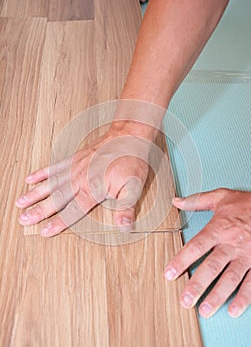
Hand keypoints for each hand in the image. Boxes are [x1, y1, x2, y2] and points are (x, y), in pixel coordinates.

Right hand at [16, 125, 151, 236]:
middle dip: (39, 210)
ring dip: (35, 193)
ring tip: (21, 202)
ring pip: (52, 182)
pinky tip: (31, 177)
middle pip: (57, 198)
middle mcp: (81, 178)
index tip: (45, 231)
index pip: (73, 210)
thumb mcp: (135, 187)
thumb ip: (126, 207)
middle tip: (24, 219)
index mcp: (94, 188)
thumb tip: (124, 226)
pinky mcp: (75, 158)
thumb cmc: (131, 161)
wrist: (128, 136)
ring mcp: (76, 167)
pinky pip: (55, 166)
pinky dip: (43, 172)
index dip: (59, 222)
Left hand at [165, 188, 250, 317]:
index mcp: (219, 228)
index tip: (169, 273)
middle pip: (212, 266)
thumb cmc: (246, 204)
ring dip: (218, 295)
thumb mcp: (221, 197)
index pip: (197, 246)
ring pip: (231, 278)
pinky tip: (233, 310)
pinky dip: (244, 298)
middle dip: (197, 284)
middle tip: (185, 300)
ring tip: (205, 310)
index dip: (181, 260)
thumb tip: (176, 201)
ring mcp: (246, 255)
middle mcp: (232, 244)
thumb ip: (197, 201)